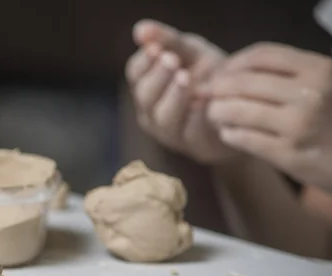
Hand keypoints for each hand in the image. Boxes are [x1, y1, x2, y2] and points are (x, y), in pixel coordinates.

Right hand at [126, 19, 235, 163]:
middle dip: (157, 77)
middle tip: (171, 60)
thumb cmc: (208, 75)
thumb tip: (139, 29)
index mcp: (148, 86)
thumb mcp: (190, 53)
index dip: (144, 62)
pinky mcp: (195, 145)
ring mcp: (171, 132)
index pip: (135, 73)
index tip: (155, 48)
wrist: (241, 105)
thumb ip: (167, 41)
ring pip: (164, 117)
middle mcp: (152, 112)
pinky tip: (205, 99)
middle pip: (145, 96)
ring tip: (186, 78)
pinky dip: (198, 115)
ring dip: (174, 96)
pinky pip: (193, 131)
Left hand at [205, 42, 331, 191]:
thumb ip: (281, 75)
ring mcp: (300, 125)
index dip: (232, 63)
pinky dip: (228, 134)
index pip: (262, 55)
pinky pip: (243, 138)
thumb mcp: (319, 86)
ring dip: (216, 112)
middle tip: (205, 95)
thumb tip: (222, 73)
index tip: (219, 73)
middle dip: (216, 89)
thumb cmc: (328, 119)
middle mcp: (311, 94)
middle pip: (243, 83)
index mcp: (319, 70)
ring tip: (213, 114)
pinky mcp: (289, 154)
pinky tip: (228, 133)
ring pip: (237, 111)